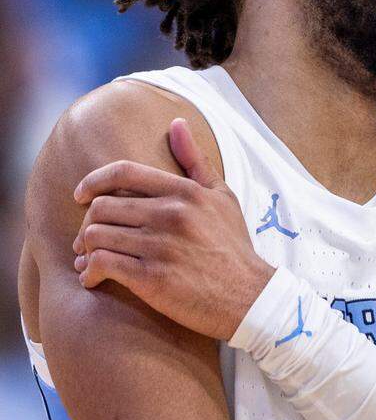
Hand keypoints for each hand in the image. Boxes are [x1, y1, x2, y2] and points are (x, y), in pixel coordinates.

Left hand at [72, 118, 273, 339]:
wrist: (251, 297)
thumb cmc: (234, 247)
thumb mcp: (222, 197)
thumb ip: (195, 161)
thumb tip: (177, 123)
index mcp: (185, 193)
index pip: (123, 172)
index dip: (93, 181)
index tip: (81, 195)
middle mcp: (171, 214)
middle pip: (102, 206)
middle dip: (88, 223)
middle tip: (88, 238)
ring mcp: (160, 246)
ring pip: (96, 235)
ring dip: (85, 249)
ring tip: (87, 260)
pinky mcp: (152, 278)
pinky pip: (102, 264)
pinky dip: (89, 271)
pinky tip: (93, 277)